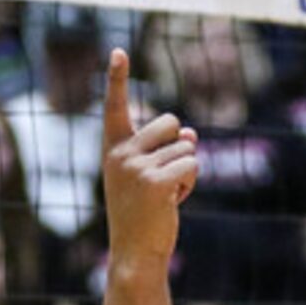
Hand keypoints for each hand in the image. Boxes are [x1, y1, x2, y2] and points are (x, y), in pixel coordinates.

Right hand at [99, 49, 198, 269]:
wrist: (135, 253)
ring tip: (166, 194)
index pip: (115, 107)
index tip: (118, 51)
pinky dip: (191, 183)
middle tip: (164, 178)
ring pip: (186, 147)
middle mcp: (121, 153)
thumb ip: (165, 149)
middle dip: (178, 145)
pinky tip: (173, 202)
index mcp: (113, 148)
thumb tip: (190, 132)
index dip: (117, 78)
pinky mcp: (156, 181)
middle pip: (170, 122)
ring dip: (186, 170)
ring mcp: (137, 167)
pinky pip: (192, 165)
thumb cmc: (142, 213)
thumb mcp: (149, 175)